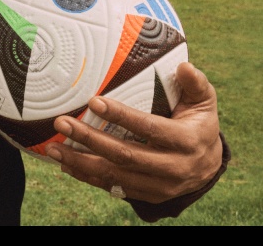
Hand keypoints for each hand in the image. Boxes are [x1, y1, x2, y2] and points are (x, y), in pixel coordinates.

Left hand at [43, 61, 222, 203]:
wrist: (209, 166)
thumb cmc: (200, 124)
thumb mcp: (205, 102)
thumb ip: (196, 83)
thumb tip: (184, 66)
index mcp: (186, 141)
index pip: (149, 128)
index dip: (121, 116)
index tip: (94, 102)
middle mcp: (173, 167)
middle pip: (125, 154)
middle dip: (89, 139)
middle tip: (62, 123)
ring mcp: (160, 186)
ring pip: (115, 175)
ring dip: (81, 162)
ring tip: (53, 148)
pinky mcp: (148, 195)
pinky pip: (114, 187)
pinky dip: (88, 177)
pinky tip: (66, 164)